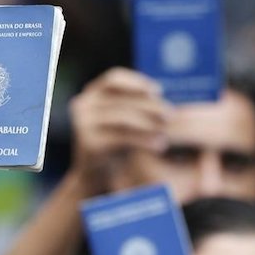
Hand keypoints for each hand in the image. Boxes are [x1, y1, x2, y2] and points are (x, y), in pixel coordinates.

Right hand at [68, 68, 171, 193]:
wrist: (96, 176)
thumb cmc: (115, 143)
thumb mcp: (121, 119)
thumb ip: (132, 104)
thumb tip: (160, 93)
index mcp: (89, 94)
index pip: (113, 78)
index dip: (137, 81)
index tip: (158, 91)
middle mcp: (82, 105)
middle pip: (122, 99)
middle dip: (150, 105)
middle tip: (171, 114)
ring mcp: (83, 124)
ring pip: (124, 117)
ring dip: (149, 122)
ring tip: (168, 129)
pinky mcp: (89, 143)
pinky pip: (123, 137)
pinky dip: (144, 140)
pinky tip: (160, 145)